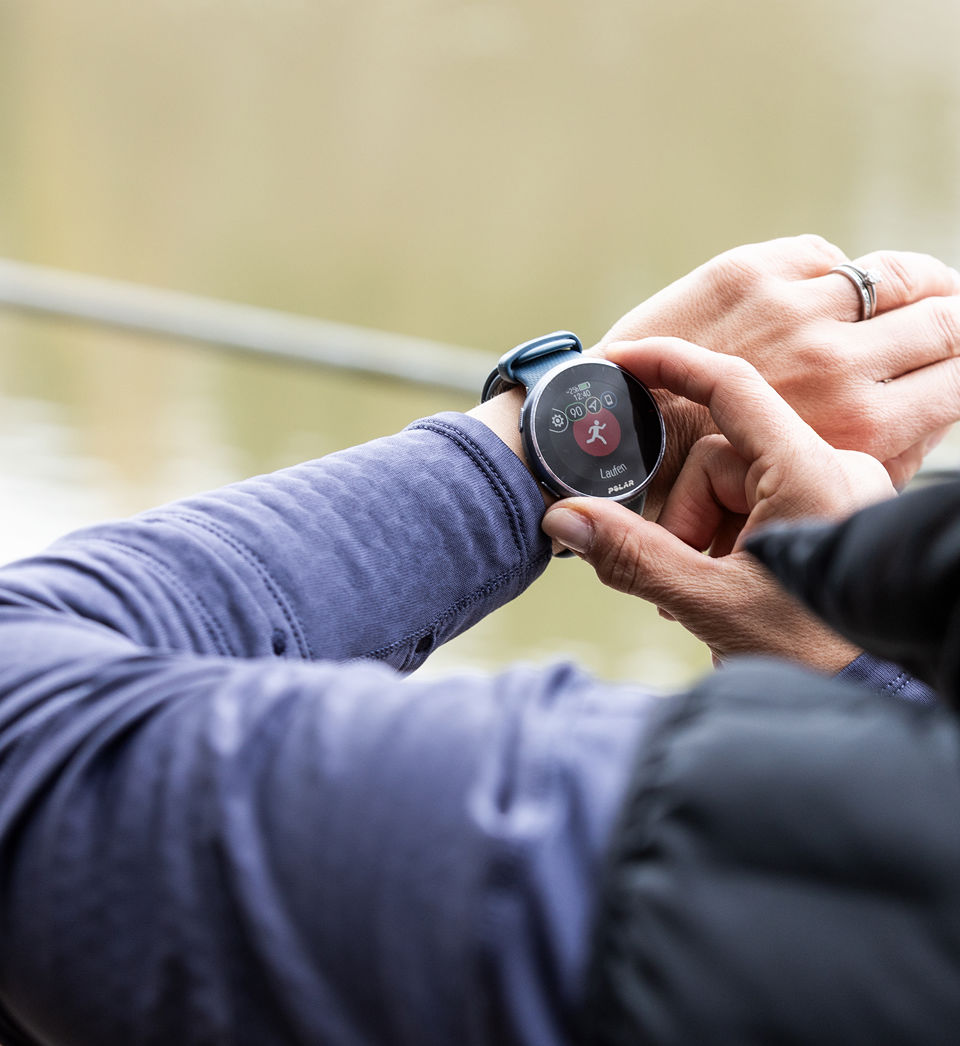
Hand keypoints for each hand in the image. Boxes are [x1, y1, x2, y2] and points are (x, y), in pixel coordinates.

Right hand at [541, 338, 897, 670]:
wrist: (872, 700)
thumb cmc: (815, 657)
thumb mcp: (711, 602)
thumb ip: (632, 556)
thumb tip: (563, 518)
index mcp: (810, 473)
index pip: (732, 388)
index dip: (671, 364)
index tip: (622, 357)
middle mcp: (831, 470)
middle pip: (718, 458)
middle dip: (685, 517)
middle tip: (685, 577)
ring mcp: (832, 493)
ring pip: (732, 484)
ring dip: (704, 534)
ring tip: (711, 594)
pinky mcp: (826, 516)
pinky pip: (757, 504)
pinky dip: (728, 540)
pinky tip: (729, 587)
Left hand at [595, 235, 959, 506]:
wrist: (609, 436)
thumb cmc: (699, 481)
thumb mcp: (805, 493)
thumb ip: (878, 456)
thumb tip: (930, 417)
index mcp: (860, 426)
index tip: (959, 358)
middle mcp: (838, 363)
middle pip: (946, 317)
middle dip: (953, 317)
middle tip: (948, 318)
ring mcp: (794, 311)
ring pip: (895, 275)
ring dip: (914, 282)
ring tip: (915, 291)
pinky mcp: (748, 274)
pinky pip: (825, 256)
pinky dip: (834, 273)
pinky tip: (832, 289)